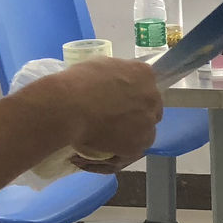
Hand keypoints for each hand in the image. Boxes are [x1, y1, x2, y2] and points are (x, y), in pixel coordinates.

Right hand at [40, 57, 162, 164]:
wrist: (69, 106)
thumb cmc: (78, 82)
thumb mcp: (99, 65)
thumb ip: (114, 75)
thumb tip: (112, 82)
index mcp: (144, 74)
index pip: (146, 87)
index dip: (133, 97)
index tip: (119, 103)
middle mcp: (152, 97)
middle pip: (150, 110)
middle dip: (136, 117)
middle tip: (114, 123)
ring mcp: (148, 122)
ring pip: (144, 132)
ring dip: (128, 137)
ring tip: (103, 143)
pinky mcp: (138, 144)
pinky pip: (130, 152)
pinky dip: (114, 155)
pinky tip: (95, 156)